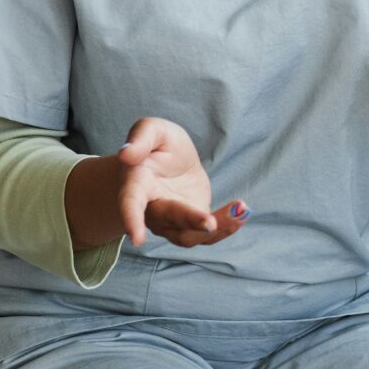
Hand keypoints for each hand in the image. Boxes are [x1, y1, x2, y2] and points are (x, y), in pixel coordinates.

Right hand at [115, 117, 247, 248]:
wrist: (169, 161)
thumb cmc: (157, 144)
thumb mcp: (152, 130)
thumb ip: (140, 138)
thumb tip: (126, 155)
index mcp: (136, 184)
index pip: (130, 203)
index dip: (132, 219)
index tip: (136, 239)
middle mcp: (150, 209)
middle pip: (167, 220)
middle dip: (189, 222)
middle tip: (209, 223)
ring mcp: (171, 222)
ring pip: (188, 235)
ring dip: (216, 228)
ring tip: (240, 210)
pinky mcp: (192, 225)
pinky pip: (206, 235)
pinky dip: (225, 227)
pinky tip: (242, 213)